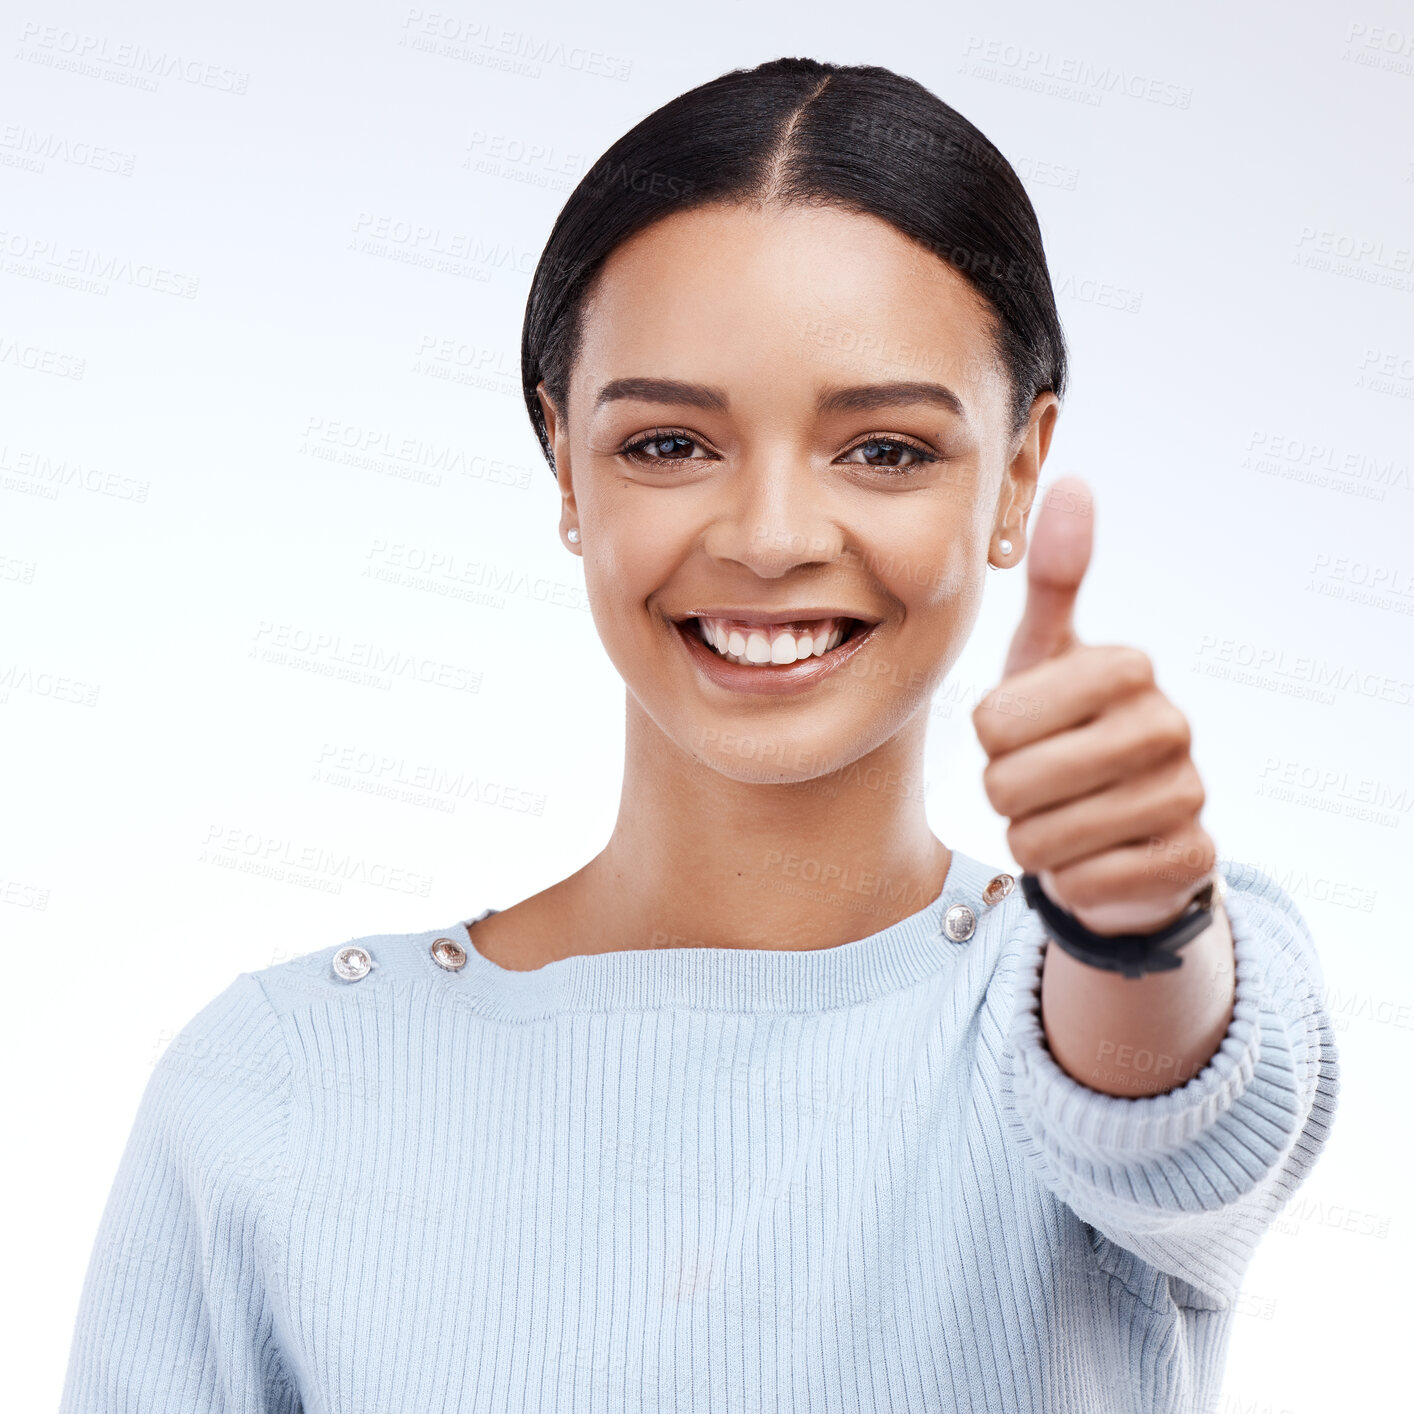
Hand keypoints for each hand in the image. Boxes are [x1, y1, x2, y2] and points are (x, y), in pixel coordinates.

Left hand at [971, 476, 1214, 936]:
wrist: (1125, 827)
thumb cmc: (1066, 727)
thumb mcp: (1047, 655)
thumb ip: (1054, 578)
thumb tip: (1072, 481)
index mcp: (1126, 667)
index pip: (992, 721)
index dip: (989, 739)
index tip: (1024, 730)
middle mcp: (1168, 725)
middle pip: (1010, 782)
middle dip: (1005, 794)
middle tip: (1039, 782)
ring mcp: (1187, 795)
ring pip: (1039, 839)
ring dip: (1033, 838)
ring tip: (1064, 816)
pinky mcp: (1190, 861)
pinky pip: (1082, 882)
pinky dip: (1072, 879)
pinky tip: (1097, 856)